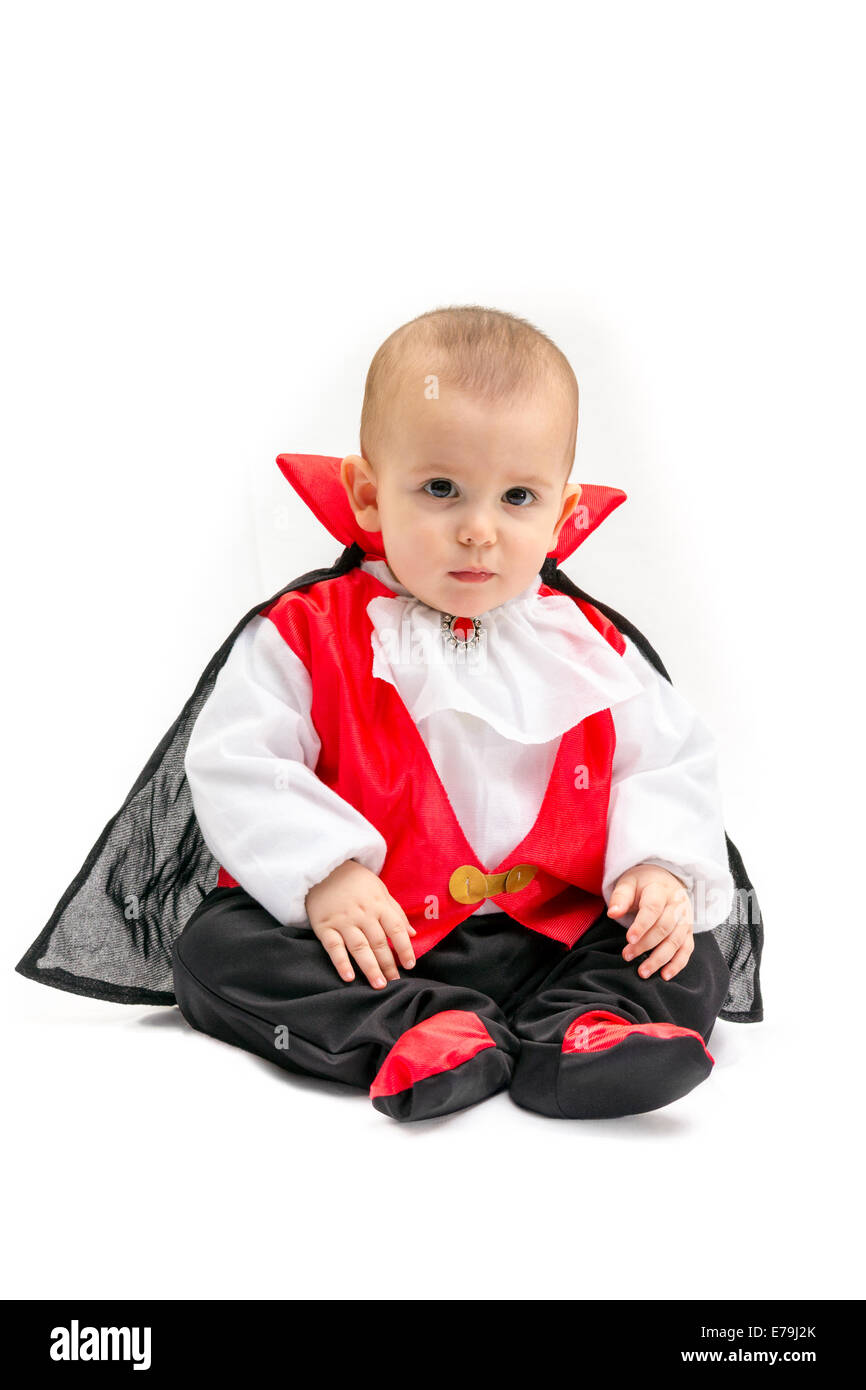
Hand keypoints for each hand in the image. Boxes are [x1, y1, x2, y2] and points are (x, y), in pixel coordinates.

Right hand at [305, 859, 416, 988]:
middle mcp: (362, 914)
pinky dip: (341, 963)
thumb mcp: (380, 889)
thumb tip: (413, 934)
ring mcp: (343, 921)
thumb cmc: (355, 880)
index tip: (410, 965)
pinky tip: (349, 978)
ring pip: (359, 948)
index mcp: (378, 904)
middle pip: (379, 942)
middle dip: (388, 964)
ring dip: (370, 968)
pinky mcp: (324, 927)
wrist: (322, 868)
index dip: (405, 948)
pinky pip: (333, 947)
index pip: (396, 929)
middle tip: (396, 982)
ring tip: (379, 985)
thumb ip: (396, 912)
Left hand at [607, 863, 693, 980]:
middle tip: (627, 956)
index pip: (653, 908)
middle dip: (646, 945)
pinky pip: (687, 949)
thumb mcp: (628, 883)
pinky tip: (665, 975)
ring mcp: (686, 918)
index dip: (642, 925)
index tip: (629, 939)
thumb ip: (620, 897)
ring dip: (660, 958)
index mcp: (660, 890)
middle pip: (664, 927)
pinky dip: (678, 964)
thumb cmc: (642, 883)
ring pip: (676, 941)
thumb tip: (612, 913)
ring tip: (643, 972)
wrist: (664, 879)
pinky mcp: (688, 931)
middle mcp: (677, 905)